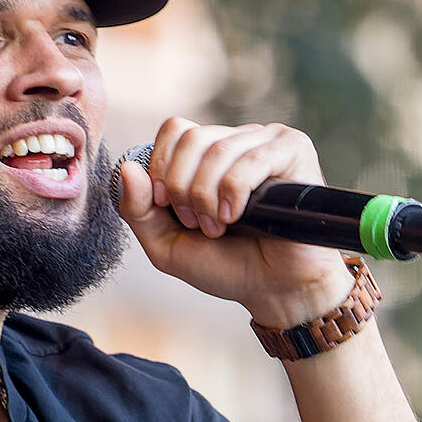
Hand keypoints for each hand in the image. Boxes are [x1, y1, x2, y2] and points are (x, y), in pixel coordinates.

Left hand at [118, 117, 356, 330]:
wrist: (275, 291)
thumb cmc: (227, 266)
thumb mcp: (166, 244)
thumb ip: (138, 210)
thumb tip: (127, 168)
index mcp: (210, 153)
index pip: (175, 129)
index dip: (163, 168)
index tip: (170, 207)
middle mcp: (239, 140)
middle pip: (192, 137)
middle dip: (183, 188)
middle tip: (199, 225)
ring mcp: (268, 142)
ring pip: (218, 149)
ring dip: (208, 197)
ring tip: (220, 227)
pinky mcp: (295, 152)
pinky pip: (251, 159)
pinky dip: (234, 192)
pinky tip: (238, 216)